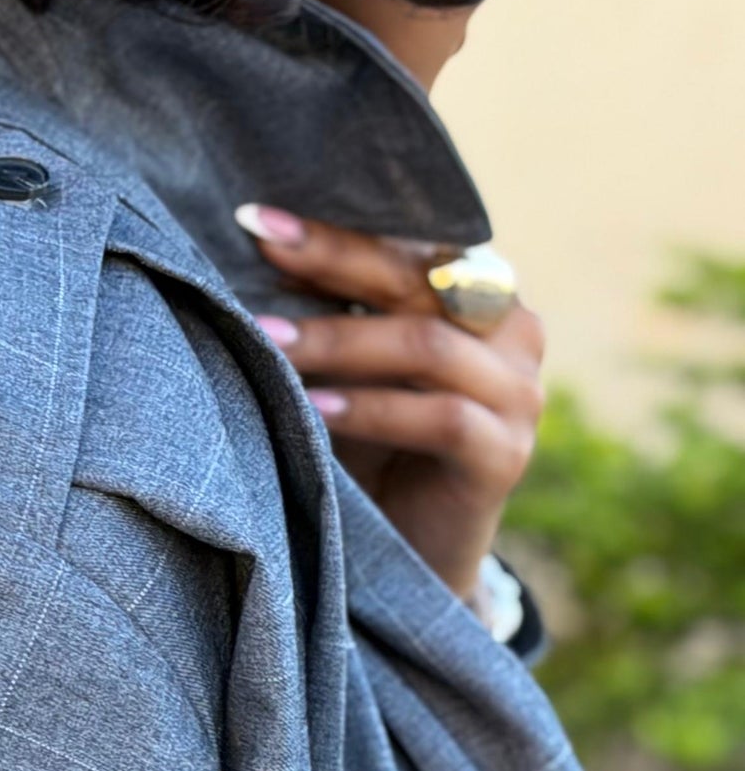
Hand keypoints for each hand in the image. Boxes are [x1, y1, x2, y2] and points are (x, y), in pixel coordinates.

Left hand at [236, 206, 545, 602]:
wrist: (412, 553)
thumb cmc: (371, 451)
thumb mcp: (349, 371)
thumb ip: (332, 313)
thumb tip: (251, 247)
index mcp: (477, 293)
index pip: (409, 245)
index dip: (338, 230)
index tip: (257, 218)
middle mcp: (512, 330)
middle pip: (419, 279)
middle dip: (332, 260)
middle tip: (259, 246)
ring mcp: (519, 393)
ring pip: (426, 346)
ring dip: (338, 341)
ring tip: (266, 338)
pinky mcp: (506, 454)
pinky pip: (440, 418)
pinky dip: (371, 410)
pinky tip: (315, 409)